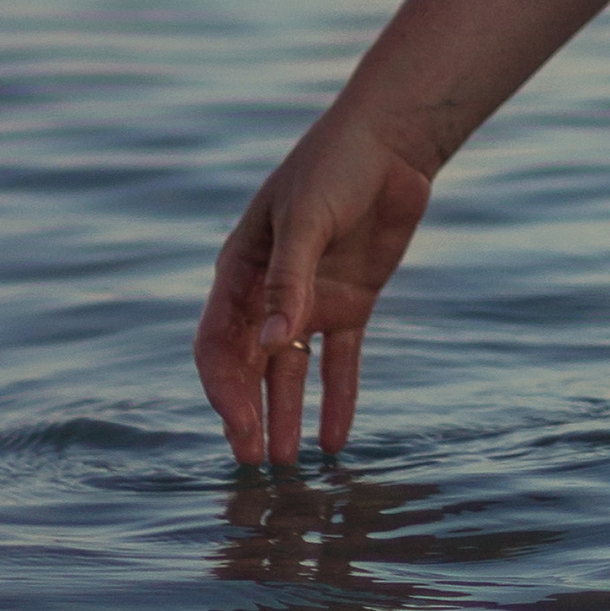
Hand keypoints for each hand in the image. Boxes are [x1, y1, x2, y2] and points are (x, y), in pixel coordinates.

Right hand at [194, 110, 434, 462]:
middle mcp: (269, 293)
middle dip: (249, 414)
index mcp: (240, 271)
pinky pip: (340, 361)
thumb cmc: (333, 168)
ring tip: (288, 466)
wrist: (390, 143)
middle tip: (256, 465)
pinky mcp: (352, 303)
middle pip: (250, 366)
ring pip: (291, 371)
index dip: (225, 389)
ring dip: (286, 415)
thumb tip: (272, 344)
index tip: (239, 427)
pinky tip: (335, 439)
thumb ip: (289, 282)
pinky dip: (337, 399)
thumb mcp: (306, 220)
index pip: (219, 343)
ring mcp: (311, 300)